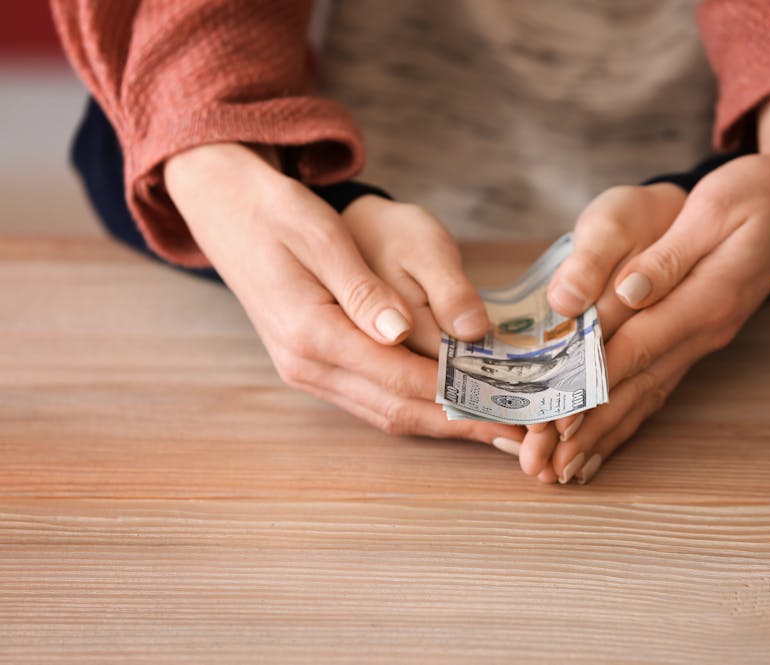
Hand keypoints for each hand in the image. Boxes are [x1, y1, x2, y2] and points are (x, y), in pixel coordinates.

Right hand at [164, 142, 524, 445]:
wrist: (227, 212)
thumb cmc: (277, 214)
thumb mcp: (321, 236)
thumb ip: (360, 288)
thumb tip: (398, 331)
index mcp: (311, 333)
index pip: (398, 377)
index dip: (455, 396)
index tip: (505, 406)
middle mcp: (306, 365)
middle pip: (395, 409)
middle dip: (459, 423)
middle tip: (516, 431)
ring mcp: (306, 372)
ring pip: (383, 412)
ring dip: (440, 422)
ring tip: (493, 427)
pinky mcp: (313, 367)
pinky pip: (370, 400)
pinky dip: (414, 407)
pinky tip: (448, 406)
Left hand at [523, 65, 769, 483]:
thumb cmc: (760, 194)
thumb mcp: (717, 208)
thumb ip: (671, 255)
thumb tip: (629, 291)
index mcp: (708, 297)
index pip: (637, 346)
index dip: (593, 382)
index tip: (555, 416)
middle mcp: (706, 329)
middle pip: (637, 385)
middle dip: (589, 426)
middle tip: (547, 463)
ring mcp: (704, 338)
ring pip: (647, 395)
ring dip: (605, 434)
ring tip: (566, 469)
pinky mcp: (699, 337)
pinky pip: (659, 386)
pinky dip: (629, 418)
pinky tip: (606, 442)